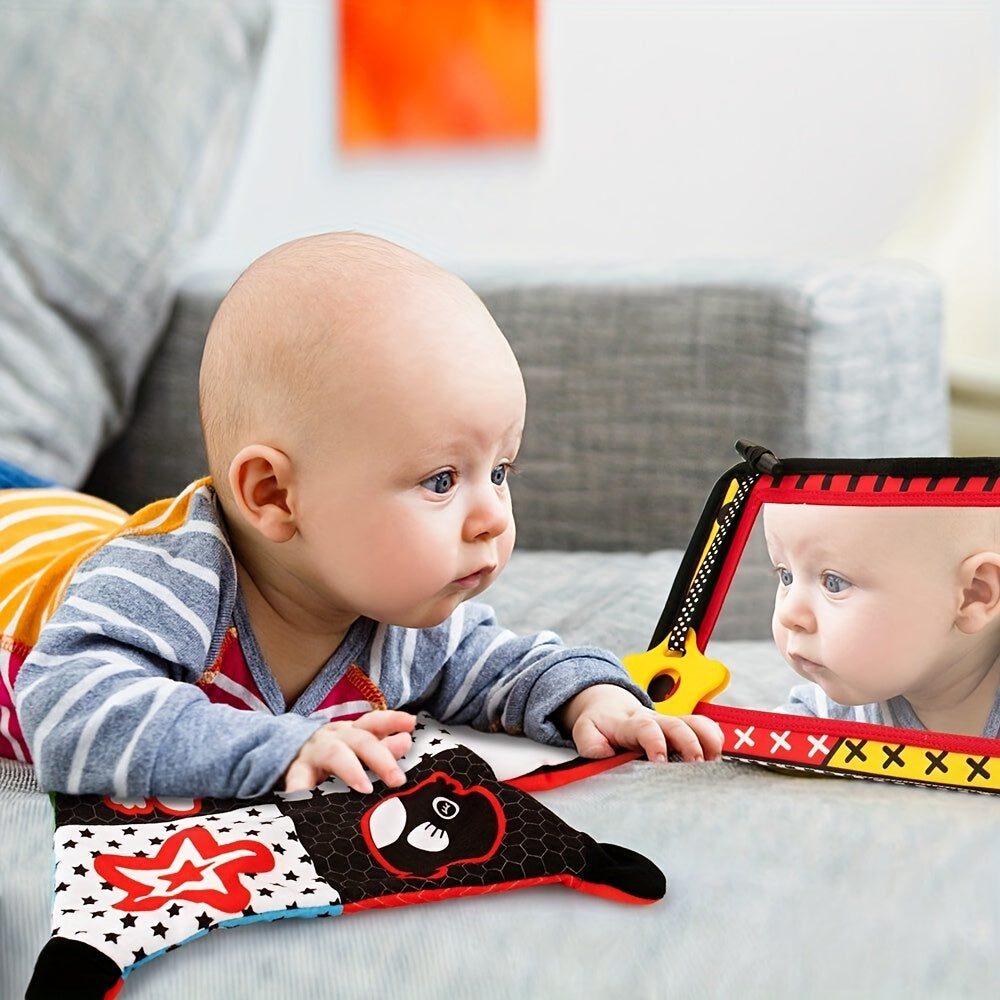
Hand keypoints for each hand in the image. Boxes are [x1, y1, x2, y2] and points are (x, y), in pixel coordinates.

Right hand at [283, 710, 416, 792]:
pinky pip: (299, 781)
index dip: (392, 720)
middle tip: (397, 779)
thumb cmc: (332, 757)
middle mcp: (334, 737)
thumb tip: (406, 740)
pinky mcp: (295, 772)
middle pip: (360, 740)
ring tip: (365, 787)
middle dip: (381, 757)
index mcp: (351, 732)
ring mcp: (313, 752)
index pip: (374, 722)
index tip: (410, 723)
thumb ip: (383, 747)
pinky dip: (304, 790)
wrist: (283, 757)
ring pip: (335, 754)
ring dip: (351, 769)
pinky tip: (312, 800)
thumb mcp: (356, 750)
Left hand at [559, 684, 723, 762]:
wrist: (607, 705)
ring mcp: (670, 723)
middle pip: (677, 724)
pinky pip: (703, 727)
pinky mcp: (681, 728)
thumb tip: (604, 755)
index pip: (645, 728)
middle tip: (696, 764)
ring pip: (695, 722)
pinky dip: (714, 739)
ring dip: (708, 739)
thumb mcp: (586, 732)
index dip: (655, 742)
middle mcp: (655, 720)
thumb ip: (591, 744)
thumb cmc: (600, 723)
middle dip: (690, 743)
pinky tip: (718, 756)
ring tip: (715, 761)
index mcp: (631, 723)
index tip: (660, 760)